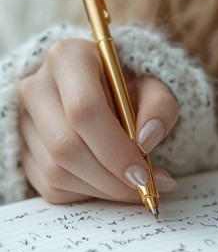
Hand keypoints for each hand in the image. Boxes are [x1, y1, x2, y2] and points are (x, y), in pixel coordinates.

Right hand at [18, 38, 178, 203]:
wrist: (104, 91)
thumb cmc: (129, 88)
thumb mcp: (154, 87)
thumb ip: (160, 108)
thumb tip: (146, 140)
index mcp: (69, 58)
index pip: (84, 110)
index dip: (114, 149)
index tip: (143, 174)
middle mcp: (37, 86)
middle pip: (66, 146)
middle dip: (110, 178)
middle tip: (145, 187)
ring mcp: (25, 120)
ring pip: (57, 172)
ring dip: (102, 189)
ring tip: (135, 186)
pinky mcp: (24, 149)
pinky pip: (51, 186)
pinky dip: (88, 193)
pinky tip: (112, 183)